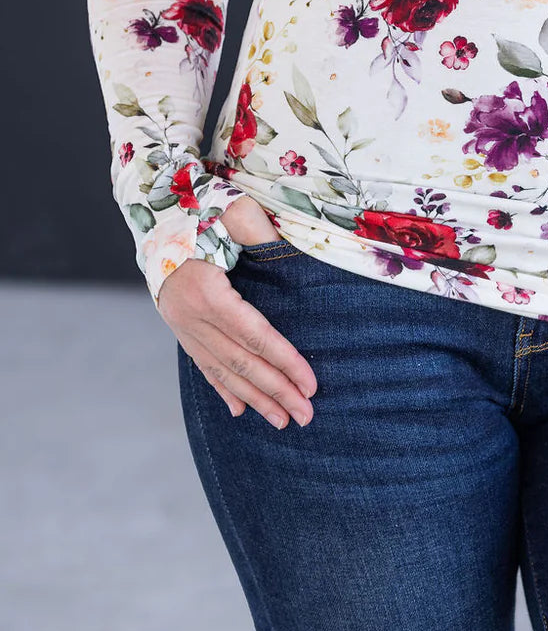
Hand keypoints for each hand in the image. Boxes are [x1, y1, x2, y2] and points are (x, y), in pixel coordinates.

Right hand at [156, 194, 317, 429]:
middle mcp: (192, 317)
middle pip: (242, 363)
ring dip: (254, 399)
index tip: (311, 385)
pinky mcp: (179, 327)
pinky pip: (203, 364)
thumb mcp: (232, 210)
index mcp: (208, 293)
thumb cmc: (197, 209)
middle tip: (306, 416)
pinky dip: (223, 388)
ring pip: (223, 370)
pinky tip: (239, 409)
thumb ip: (261, 231)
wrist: (152, 213)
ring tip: (282, 421)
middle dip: (276, 392)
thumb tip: (293, 252)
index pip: (256, 336)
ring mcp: (182, 325)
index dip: (286, 362)